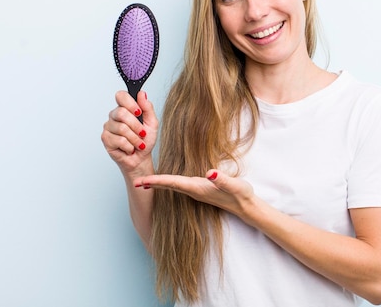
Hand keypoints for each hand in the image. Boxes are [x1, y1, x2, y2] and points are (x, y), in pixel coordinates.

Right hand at [101, 90, 158, 178]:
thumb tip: (141, 94)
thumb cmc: (145, 140)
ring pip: (121, 128)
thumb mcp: (152, 122)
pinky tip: (129, 148)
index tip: (138, 112)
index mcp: (125, 108)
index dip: (129, 103)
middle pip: (121, 113)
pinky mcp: (105, 138)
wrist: (141, 158)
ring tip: (138, 143)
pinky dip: (129, 146)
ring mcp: (108, 126)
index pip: (121, 96)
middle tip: (142, 133)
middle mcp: (114, 115)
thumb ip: (147, 107)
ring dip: (134, 139)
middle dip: (136, 126)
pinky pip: (119, 140)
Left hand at [134, 170, 255, 215]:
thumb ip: (223, 180)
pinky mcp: (199, 189)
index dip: (157, 181)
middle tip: (134, 181)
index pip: (173, 183)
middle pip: (168, 186)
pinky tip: (164, 179)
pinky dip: (168, 182)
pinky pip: (178, 185)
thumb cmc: (241, 195)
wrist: (246, 207)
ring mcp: (195, 191)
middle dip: (152, 183)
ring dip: (158, 183)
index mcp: (197, 188)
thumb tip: (210, 173)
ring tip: (144, 180)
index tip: (142, 181)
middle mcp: (193, 191)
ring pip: (172, 186)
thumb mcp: (235, 185)